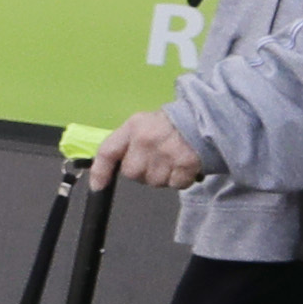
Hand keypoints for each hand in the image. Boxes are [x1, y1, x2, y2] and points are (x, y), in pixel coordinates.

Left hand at [95, 108, 210, 189]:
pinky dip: (180, 180)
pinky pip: (175, 184)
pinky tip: (183, 165)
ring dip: (162, 177)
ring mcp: (166, 152)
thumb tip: (110, 167)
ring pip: (154, 182)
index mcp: (133, 127)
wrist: (205, 117)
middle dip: (142, 173)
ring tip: (171, 160)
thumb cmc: (169, 124)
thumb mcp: (143, 124)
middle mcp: (146, 140)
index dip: (99, 172)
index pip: (107, 152)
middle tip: (155, 160)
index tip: (98, 186)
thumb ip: (126, 143)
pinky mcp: (185, 163)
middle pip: (132, 174)